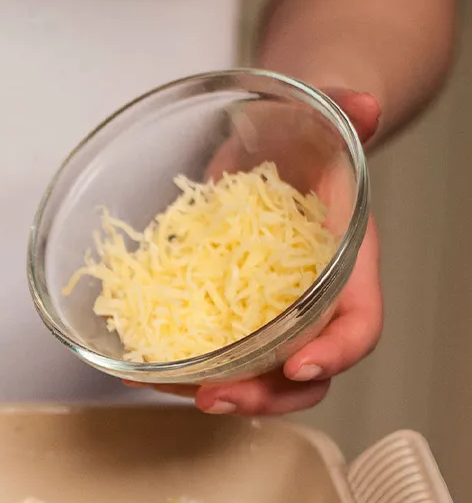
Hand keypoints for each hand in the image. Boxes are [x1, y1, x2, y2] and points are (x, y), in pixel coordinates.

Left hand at [148, 89, 382, 415]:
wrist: (276, 149)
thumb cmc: (306, 143)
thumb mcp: (323, 121)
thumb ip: (343, 111)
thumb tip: (361, 105)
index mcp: (347, 270)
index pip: (359, 326)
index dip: (336, 352)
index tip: (301, 365)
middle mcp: (311, 306)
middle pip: (303, 375)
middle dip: (264, 396)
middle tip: (219, 398)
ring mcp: (268, 319)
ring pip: (255, 377)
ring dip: (217, 392)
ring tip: (173, 390)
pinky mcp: (227, 317)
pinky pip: (212, 356)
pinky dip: (178, 370)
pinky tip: (140, 371)